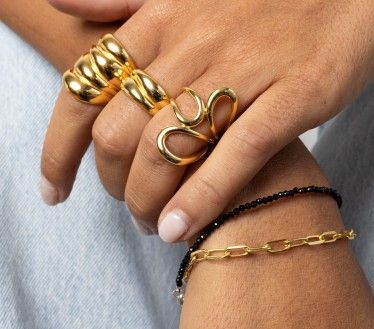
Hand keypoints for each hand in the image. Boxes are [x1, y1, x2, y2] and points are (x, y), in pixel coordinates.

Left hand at [41, 0, 373, 239]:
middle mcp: (191, 48)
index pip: (81, 95)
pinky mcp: (291, 101)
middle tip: (129, 207)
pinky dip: (202, 200)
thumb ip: (125, 0)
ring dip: (148, 202)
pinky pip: (234, 157)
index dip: (58, 152)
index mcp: (160, 23)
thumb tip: (66, 8)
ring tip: (156, 226)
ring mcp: (242, 76)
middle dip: (112, 186)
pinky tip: (181, 230)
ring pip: (168, 152)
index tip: (53, 191)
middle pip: (118, 137)